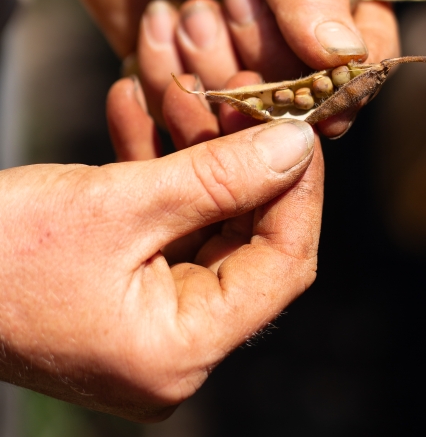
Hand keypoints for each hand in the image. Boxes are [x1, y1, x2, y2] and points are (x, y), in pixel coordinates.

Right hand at [0, 113, 321, 420]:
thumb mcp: (115, 205)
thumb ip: (215, 176)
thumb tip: (298, 146)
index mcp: (180, 351)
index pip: (281, 266)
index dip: (298, 190)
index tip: (297, 123)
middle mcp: (173, 348)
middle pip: (244, 240)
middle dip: (238, 157)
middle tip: (233, 90)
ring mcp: (146, 318)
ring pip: (200, 222)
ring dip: (189, 152)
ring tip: (174, 85)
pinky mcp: (119, 287)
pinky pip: (157, 224)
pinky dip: (151, 169)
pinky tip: (135, 106)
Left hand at [52, 0, 397, 77]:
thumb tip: (347, 56)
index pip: (366, 55)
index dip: (346, 85)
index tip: (320, 100)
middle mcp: (291, 31)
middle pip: (300, 93)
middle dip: (260, 55)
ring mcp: (235, 57)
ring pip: (241, 110)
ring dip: (208, 61)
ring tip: (184, 4)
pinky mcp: (185, 73)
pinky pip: (185, 110)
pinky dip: (167, 72)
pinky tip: (155, 19)